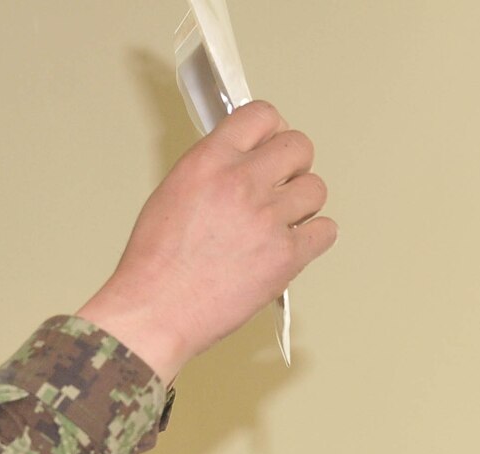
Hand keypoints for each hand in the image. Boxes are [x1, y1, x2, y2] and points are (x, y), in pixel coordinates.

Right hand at [77, 100, 334, 383]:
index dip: (270, 130)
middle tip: (278, 186)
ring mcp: (268, 219)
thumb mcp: (170, 195)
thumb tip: (242, 160)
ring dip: (300, 205)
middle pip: (299, 146)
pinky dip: (312, 239)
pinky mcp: (286, 255)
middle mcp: (241, 183)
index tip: (268, 144)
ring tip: (277, 224)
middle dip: (291, 165)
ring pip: (316, 189)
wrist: (154, 313)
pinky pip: (326, 231)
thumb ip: (212, 170)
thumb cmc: (153, 266)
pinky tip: (288, 247)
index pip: (261, 114)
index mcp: (208, 163)